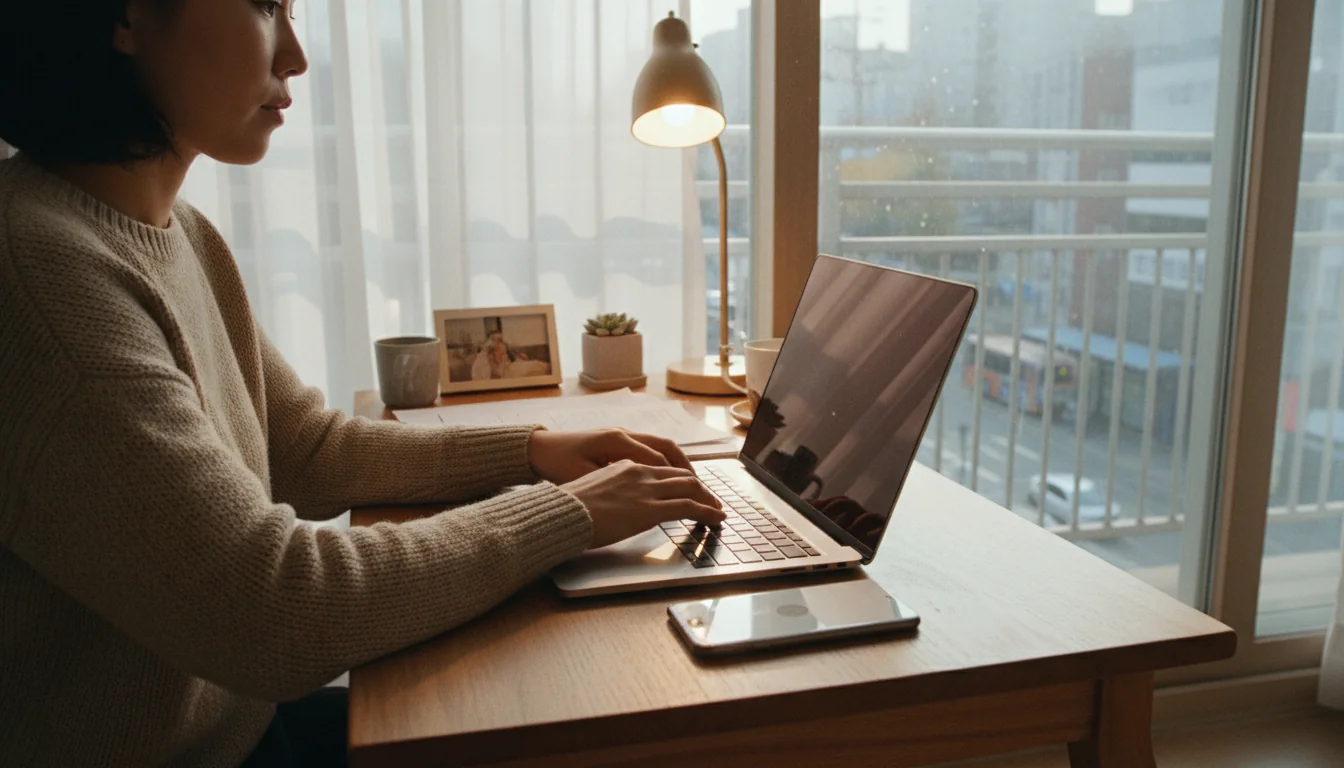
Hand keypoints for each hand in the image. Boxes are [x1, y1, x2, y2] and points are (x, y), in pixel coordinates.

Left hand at [528, 428, 691, 484]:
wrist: (537, 450)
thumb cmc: (556, 464)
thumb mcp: (584, 478)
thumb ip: (615, 485)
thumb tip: (645, 496)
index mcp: (618, 442)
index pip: (661, 462)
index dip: (682, 482)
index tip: (699, 500)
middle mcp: (624, 434)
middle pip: (668, 450)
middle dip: (689, 471)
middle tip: (706, 493)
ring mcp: (622, 435)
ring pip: (662, 447)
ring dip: (680, 465)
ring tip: (695, 485)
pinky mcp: (618, 441)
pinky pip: (650, 449)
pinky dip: (666, 462)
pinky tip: (670, 478)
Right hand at [561, 460, 725, 548]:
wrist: (562, 512)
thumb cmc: (569, 506)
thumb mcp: (592, 489)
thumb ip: (612, 492)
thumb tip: (618, 505)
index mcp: (625, 465)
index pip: (662, 469)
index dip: (680, 480)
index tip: (688, 490)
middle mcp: (640, 472)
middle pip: (682, 475)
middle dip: (700, 488)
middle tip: (711, 500)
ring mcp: (647, 489)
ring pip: (691, 488)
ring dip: (709, 500)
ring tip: (718, 511)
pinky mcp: (652, 509)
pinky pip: (690, 507)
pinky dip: (708, 512)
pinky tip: (717, 519)